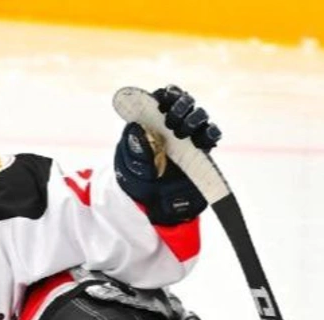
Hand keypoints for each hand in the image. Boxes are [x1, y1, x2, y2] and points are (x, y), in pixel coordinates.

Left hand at [114, 85, 220, 224]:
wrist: (154, 199)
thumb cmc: (139, 174)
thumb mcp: (133, 162)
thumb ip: (136, 146)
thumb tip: (137, 127)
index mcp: (153, 118)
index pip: (163, 96)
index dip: (167, 94)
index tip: (163, 102)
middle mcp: (173, 122)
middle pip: (184, 101)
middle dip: (180, 106)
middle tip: (171, 122)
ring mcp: (189, 134)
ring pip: (199, 115)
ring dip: (193, 119)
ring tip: (182, 134)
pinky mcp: (202, 147)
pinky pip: (212, 134)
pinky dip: (210, 133)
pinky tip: (202, 141)